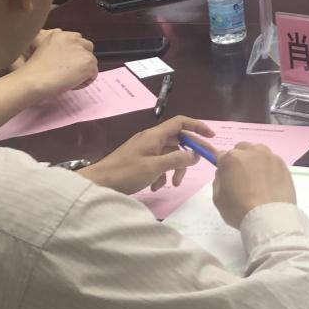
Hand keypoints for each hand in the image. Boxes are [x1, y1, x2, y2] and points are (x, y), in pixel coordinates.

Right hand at [19, 29, 97, 98]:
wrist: (34, 80)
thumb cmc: (33, 71)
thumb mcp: (43, 51)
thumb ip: (57, 49)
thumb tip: (68, 58)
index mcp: (59, 34)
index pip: (75, 40)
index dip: (73, 53)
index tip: (66, 63)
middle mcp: (72, 38)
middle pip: (87, 46)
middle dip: (81, 58)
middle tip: (71, 72)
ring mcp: (82, 50)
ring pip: (91, 61)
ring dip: (83, 70)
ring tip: (69, 80)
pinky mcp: (88, 61)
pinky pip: (94, 73)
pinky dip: (85, 81)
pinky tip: (72, 84)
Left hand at [79, 116, 213, 194]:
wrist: (97, 183)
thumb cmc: (125, 173)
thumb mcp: (154, 167)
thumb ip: (177, 159)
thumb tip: (195, 155)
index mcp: (154, 135)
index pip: (181, 122)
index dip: (198, 126)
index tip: (211, 137)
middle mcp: (151, 139)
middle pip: (177, 140)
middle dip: (188, 154)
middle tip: (198, 165)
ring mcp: (144, 150)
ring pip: (169, 154)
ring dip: (174, 168)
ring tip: (172, 184)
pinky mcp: (139, 160)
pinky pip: (158, 162)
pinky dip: (162, 173)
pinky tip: (157, 186)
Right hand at [212, 142, 296, 227]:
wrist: (270, 217)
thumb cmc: (239, 209)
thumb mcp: (218, 198)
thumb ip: (219, 180)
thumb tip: (224, 173)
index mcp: (232, 158)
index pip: (221, 155)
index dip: (222, 165)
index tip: (225, 174)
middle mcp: (252, 152)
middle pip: (241, 149)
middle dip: (239, 159)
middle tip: (241, 177)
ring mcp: (270, 157)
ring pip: (259, 151)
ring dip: (255, 159)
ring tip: (256, 178)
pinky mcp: (283, 165)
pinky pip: (272, 161)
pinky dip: (268, 167)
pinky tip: (269, 182)